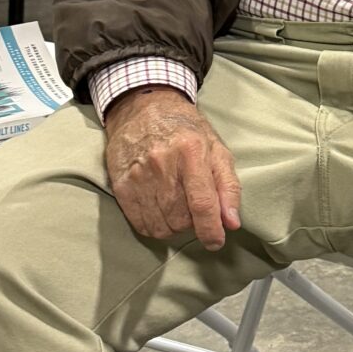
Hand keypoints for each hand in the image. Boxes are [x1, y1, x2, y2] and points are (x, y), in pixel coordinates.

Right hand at [103, 90, 241, 250]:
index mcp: (191, 151)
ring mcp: (138, 176)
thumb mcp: (216, 150)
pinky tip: (160, 209)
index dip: (211, 230)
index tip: (216, 242)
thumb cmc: (186, 130)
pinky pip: (141, 224)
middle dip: (193, 222)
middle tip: (193, 204)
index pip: (202, 203)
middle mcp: (162, 164)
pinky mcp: (121, 186)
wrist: (143, 109)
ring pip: (162, 226)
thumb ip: (228, 187)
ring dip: (174, 225)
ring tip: (177, 204)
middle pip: (182, 219)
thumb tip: (232, 223)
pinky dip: (155, 225)